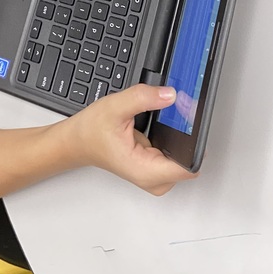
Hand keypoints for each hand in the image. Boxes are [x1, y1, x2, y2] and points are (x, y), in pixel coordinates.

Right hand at [62, 84, 196, 195]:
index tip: (188, 118)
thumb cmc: (91, 132)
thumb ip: (143, 98)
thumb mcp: (115, 107)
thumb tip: (170, 94)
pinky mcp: (156, 167)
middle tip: (171, 112)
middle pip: (191, 158)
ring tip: (156, 119)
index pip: (191, 165)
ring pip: (185, 154)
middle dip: (185, 132)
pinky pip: (177, 153)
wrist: (78, 141)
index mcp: (147, 171)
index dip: (194, 140)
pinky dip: (172, 136)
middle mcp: (155, 179)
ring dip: (178, 134)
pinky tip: (156, 125)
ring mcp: (157, 175)